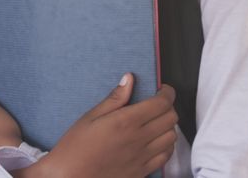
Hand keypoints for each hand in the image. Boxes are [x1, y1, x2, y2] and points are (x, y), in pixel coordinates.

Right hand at [35, 74, 177, 177]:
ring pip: (172, 137)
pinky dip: (166, 145)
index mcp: (126, 122)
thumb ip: (114, 98)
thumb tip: (129, 79)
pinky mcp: (142, 171)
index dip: (167, 93)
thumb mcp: (91, 117)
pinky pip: (165, 156)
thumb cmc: (75, 147)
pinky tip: (156, 142)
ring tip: (156, 122)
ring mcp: (142, 157)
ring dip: (168, 126)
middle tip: (158, 104)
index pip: (161, 103)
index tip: (163, 90)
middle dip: (168, 107)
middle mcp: (139, 139)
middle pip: (171, 118)